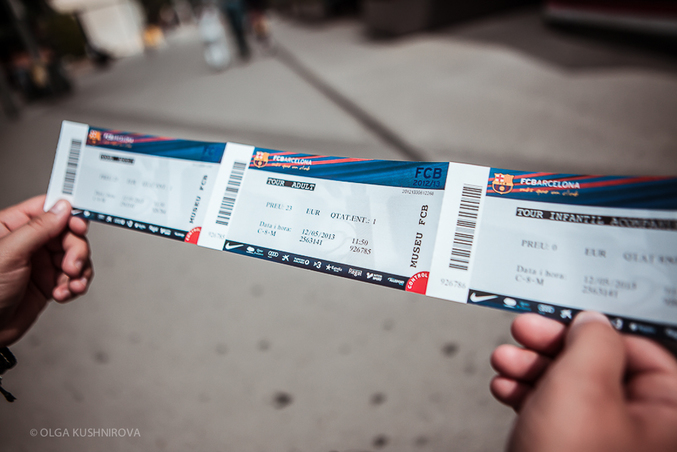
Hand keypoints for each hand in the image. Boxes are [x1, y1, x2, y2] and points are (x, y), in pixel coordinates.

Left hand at [0, 196, 92, 346]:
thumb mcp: (9, 253)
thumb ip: (38, 228)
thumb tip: (62, 208)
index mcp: (13, 227)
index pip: (48, 209)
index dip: (69, 214)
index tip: (80, 225)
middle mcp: (30, 243)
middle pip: (68, 234)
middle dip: (77, 251)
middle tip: (73, 266)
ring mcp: (40, 263)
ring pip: (76, 256)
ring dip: (80, 271)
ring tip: (71, 284)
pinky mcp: (49, 283)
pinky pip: (74, 277)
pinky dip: (75, 285)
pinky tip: (65, 293)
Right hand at [491, 312, 676, 451]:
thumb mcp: (584, 384)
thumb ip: (593, 340)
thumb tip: (593, 321)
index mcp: (667, 414)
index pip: (642, 351)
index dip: (596, 329)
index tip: (563, 317)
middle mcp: (641, 430)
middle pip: (599, 366)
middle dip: (553, 347)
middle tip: (524, 332)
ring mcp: (604, 443)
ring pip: (570, 388)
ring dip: (532, 368)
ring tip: (506, 361)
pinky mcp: (571, 451)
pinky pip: (554, 412)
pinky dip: (528, 395)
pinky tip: (507, 388)